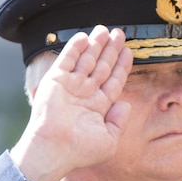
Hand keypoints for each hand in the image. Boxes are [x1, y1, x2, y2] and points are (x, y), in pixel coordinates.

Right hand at [10, 25, 132, 180]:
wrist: (53, 150)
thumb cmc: (79, 151)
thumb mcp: (109, 140)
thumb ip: (119, 121)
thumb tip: (125, 103)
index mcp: (98, 106)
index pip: (113, 80)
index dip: (121, 65)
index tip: (128, 51)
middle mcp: (84, 94)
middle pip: (102, 66)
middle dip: (110, 50)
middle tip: (119, 33)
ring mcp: (70, 86)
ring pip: (86, 60)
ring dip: (95, 44)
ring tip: (105, 29)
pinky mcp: (56, 81)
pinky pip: (67, 60)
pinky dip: (75, 48)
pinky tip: (84, 36)